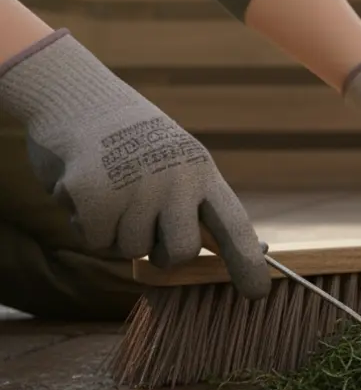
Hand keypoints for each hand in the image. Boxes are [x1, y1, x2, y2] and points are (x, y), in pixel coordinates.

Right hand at [0, 31, 270, 298]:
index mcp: (202, 172)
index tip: (258, 294)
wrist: (74, 95)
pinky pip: (96, 240)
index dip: (247, 263)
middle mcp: (174, 180)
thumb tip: (256, 250)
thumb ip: (201, 206)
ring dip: (116, 231)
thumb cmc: (132, 140)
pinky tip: (84, 187)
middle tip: (145, 226)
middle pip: (179, 253)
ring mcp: (135, 187)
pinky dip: (86, 222)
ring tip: (110, 188)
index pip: (234, 225)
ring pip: (131, 250)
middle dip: (161, 254)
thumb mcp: (178, 162)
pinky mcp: (94, 194)